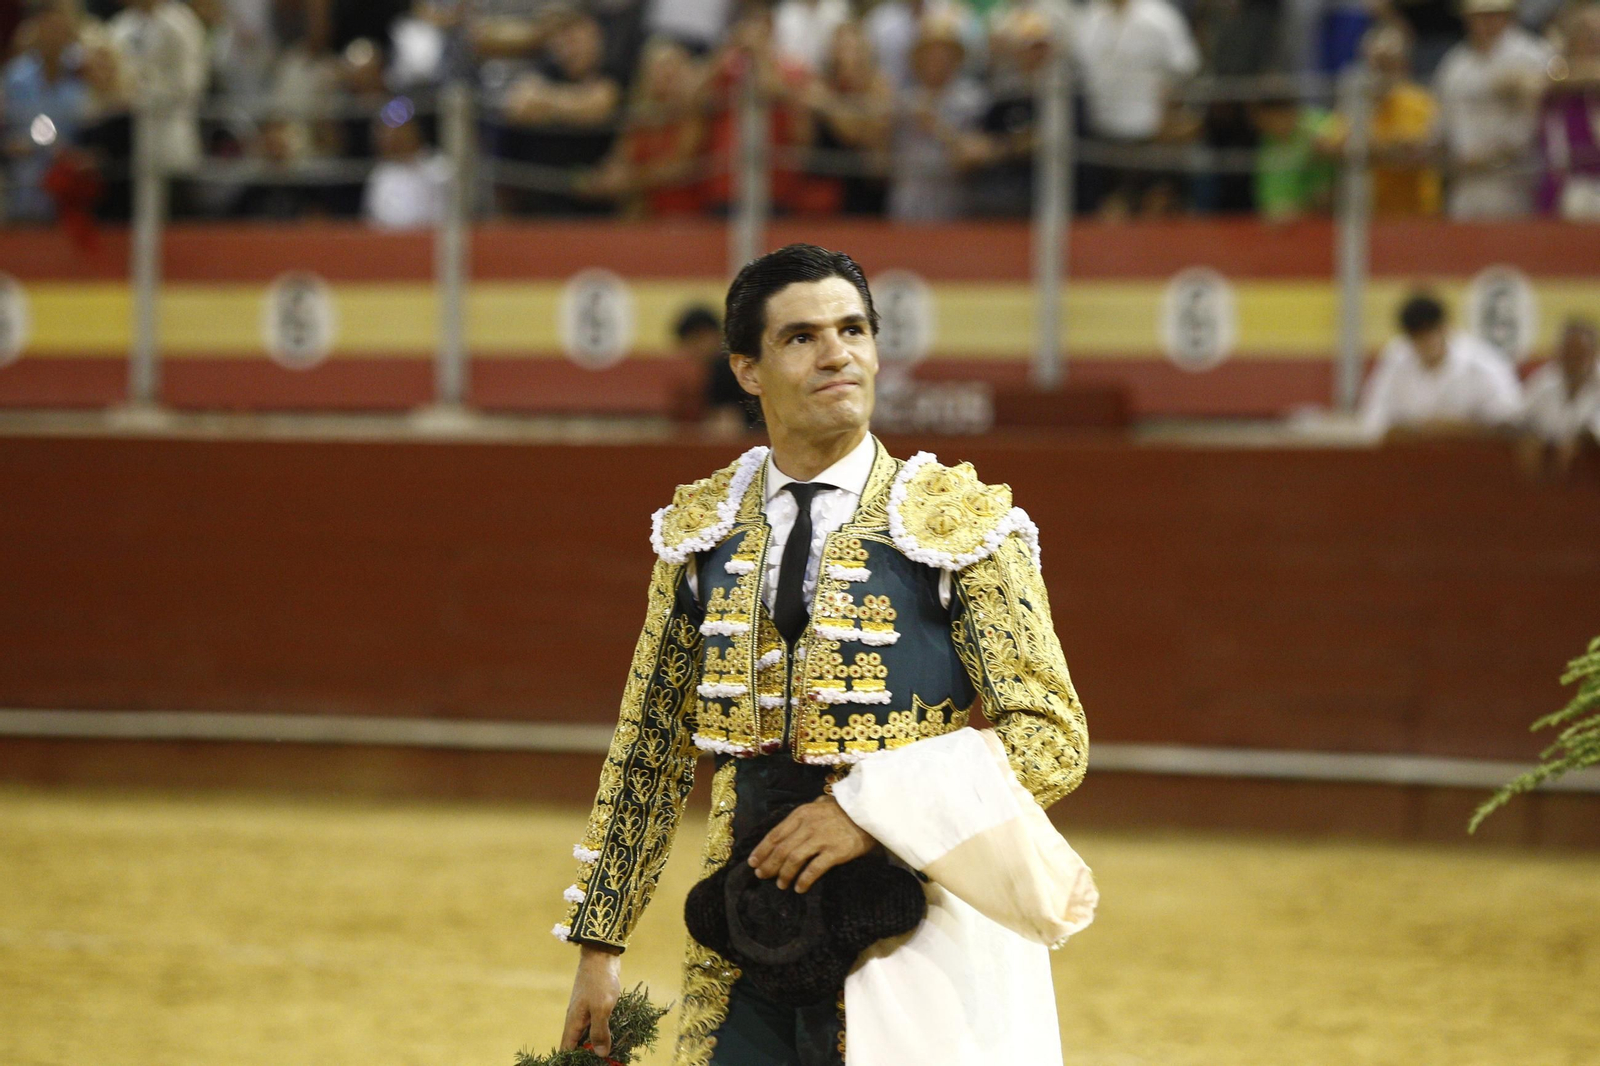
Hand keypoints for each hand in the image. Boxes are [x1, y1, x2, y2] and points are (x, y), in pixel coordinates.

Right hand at [561, 944, 621, 1056]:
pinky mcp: (596, 1005)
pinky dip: (605, 1031)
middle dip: (589, 1054)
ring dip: (599, 1043)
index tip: (587, 1064)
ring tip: (612, 1053)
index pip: (566, 1049)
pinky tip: (616, 1036)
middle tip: (605, 1061)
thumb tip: (600, 1054)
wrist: (602, 955)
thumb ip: (600, 1031)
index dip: (573, 1060)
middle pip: (578, 1044)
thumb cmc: (600, 981)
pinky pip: (598, 1024)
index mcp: (573, 1022)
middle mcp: (577, 1019)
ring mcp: (586, 1011)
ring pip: (589, 1034)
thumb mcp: (602, 1008)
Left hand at [748, 795, 877, 893]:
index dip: (761, 850)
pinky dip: (804, 880)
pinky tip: (799, 888)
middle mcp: (808, 825)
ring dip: (784, 874)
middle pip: (781, 849)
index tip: (753, 863)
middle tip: (762, 876)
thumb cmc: (845, 810)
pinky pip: (814, 869)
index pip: (775, 834)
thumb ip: (805, 815)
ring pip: (794, 859)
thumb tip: (790, 826)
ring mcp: (821, 838)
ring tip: (780, 885)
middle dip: (769, 865)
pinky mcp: (835, 852)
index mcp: (801, 813)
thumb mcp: (821, 804)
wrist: (870, 812)